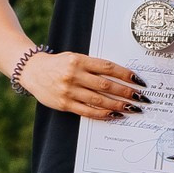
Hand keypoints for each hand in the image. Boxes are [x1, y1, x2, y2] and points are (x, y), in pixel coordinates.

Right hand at [21, 51, 142, 119]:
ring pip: (99, 100)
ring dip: (118, 105)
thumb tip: (120, 77)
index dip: (126, 74)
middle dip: (126, 92)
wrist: (32, 71)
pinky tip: (114, 114)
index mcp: (79, 60)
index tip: (139, 81)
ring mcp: (68, 91)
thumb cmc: (59, 64)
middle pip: (106, 85)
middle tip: (141, 98)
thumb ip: (93, 66)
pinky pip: (87, 111)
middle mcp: (74, 75)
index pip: (108, 67)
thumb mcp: (75, 58)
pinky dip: (102, 114)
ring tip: (131, 108)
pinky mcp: (64, 104)